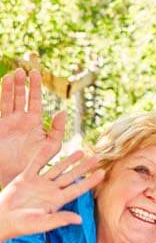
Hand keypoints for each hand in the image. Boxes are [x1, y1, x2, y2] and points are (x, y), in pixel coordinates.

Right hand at [0, 68, 66, 186]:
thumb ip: (57, 130)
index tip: (36, 73)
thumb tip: (61, 111)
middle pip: (21, 96)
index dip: (35, 87)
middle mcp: (20, 119)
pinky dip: (2, 96)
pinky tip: (3, 84)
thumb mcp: (50, 146)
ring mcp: (8, 121)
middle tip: (25, 69)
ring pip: (9, 100)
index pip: (35, 100)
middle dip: (22, 83)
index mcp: (34, 122)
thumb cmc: (34, 162)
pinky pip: (0, 107)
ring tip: (15, 73)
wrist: (15, 173)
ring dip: (11, 87)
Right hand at [0, 143, 104, 242]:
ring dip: (68, 160)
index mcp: (57, 201)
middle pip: (71, 176)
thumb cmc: (22, 225)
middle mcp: (50, 190)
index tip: (103, 172)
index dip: (90, 181)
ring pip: (57, 168)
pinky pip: (36, 164)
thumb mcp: (42, 223)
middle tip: (97, 157)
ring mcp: (39, 183)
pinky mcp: (25, 178)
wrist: (1, 219)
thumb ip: (60, 219)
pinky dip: (43, 154)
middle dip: (83, 167)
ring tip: (81, 152)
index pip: (78, 189)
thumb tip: (80, 220)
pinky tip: (52, 145)